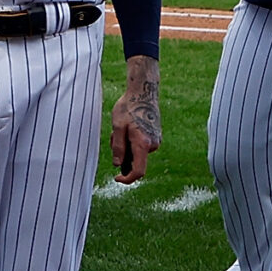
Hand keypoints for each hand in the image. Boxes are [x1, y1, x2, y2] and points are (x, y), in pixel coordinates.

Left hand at [110, 55, 159, 183]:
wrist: (143, 92)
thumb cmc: (128, 107)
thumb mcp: (117, 126)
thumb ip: (118, 147)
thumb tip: (117, 165)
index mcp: (143, 144)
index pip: (138, 171)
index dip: (127, 179)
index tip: (116, 178)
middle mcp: (153, 145)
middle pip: (136, 161)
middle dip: (123, 154)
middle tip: (115, 136)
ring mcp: (156, 140)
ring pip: (137, 153)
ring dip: (126, 146)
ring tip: (122, 128)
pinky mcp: (155, 136)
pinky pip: (141, 146)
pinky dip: (132, 141)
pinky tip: (129, 126)